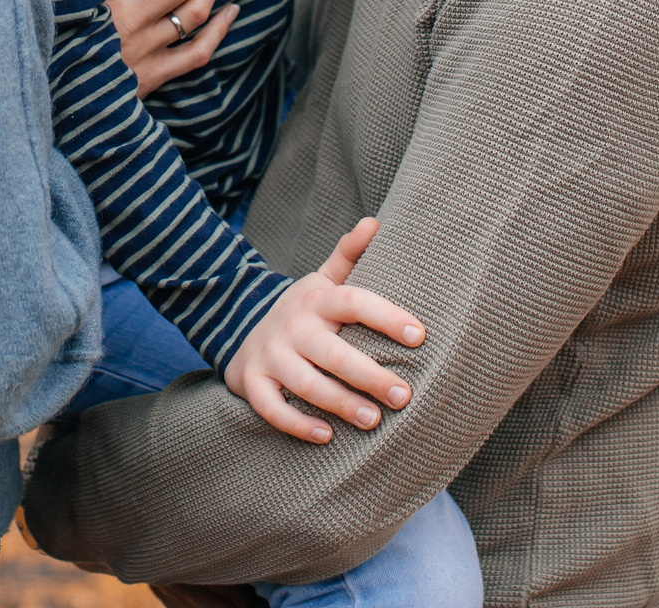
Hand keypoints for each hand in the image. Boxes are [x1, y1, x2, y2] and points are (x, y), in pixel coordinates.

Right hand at [225, 218, 425, 443]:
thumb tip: (376, 221)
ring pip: (305, 383)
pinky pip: (271, 408)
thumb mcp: (322, 280)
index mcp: (317, 299)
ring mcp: (270, 355)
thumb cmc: (302, 311)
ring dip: (340, 403)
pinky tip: (327, 437)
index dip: (386, 316)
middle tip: (404, 396)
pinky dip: (297, 424)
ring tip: (374, 421)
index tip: (420, 335)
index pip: (354, 301)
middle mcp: (293, 326)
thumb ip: (349, 255)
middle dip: (369, 375)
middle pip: (333, 352)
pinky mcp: (252, 382)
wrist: (239, 326)